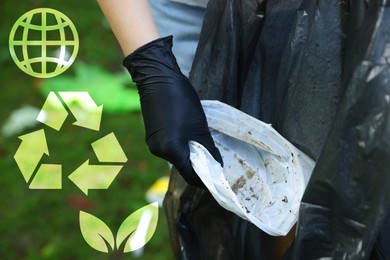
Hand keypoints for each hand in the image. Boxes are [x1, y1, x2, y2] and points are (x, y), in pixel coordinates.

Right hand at [123, 36, 222, 187]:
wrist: (157, 77)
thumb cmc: (181, 100)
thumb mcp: (200, 127)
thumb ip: (209, 149)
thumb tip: (217, 164)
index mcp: (170, 150)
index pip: (190, 175)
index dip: (206, 179)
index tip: (219, 178)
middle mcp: (158, 151)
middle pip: (183, 167)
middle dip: (200, 166)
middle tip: (216, 160)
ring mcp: (153, 143)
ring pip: (176, 157)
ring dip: (191, 155)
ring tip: (205, 146)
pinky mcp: (152, 135)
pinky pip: (170, 148)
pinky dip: (182, 146)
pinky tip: (191, 137)